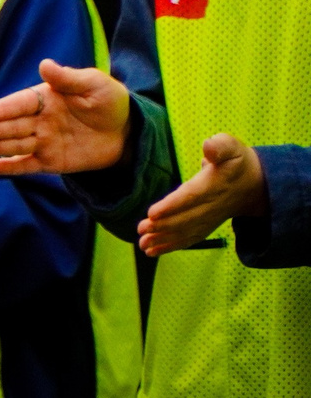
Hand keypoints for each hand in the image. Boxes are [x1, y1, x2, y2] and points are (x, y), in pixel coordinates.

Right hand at [0, 60, 131, 175]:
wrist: (128, 132)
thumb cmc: (110, 102)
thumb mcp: (95, 85)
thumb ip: (68, 78)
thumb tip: (44, 65)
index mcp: (46, 99)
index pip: (20, 104)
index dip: (2, 109)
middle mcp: (40, 120)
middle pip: (12, 125)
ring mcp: (44, 141)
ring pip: (16, 144)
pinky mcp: (51, 162)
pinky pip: (28, 165)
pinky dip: (12, 167)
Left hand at [138, 133, 268, 255]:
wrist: (257, 184)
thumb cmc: (237, 161)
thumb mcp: (231, 147)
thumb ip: (220, 146)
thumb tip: (208, 146)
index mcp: (214, 185)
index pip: (191, 197)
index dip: (172, 206)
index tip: (152, 213)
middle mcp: (211, 205)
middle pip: (185, 218)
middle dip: (162, 226)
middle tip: (141, 229)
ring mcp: (209, 218)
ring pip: (185, 231)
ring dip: (163, 239)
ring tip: (143, 244)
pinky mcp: (206, 225)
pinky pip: (189, 238)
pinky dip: (171, 246)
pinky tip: (152, 251)